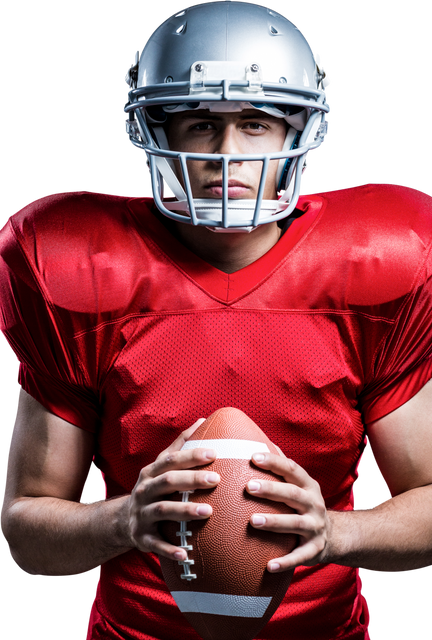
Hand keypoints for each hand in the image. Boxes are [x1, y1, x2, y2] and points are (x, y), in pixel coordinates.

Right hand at [128, 418, 219, 560]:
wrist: (122, 521)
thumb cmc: (154, 487)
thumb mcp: (162, 466)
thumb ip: (182, 444)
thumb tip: (203, 420)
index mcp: (151, 472)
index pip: (171, 460)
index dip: (191, 456)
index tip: (214, 453)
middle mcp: (144, 491)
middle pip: (167, 482)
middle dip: (192, 480)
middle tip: (216, 480)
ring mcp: (141, 514)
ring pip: (162, 510)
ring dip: (185, 510)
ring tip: (209, 511)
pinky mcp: (141, 537)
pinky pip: (155, 544)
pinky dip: (170, 549)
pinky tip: (187, 554)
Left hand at [246, 452, 330, 571]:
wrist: (334, 535)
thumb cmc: (304, 504)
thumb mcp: (298, 485)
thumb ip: (281, 468)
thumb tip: (255, 441)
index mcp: (308, 485)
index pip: (291, 469)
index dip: (273, 462)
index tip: (252, 456)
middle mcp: (313, 504)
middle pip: (292, 494)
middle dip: (270, 490)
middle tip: (248, 486)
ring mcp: (315, 527)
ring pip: (295, 523)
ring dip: (273, 522)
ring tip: (252, 521)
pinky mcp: (315, 549)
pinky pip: (300, 556)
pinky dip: (285, 562)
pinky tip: (268, 566)